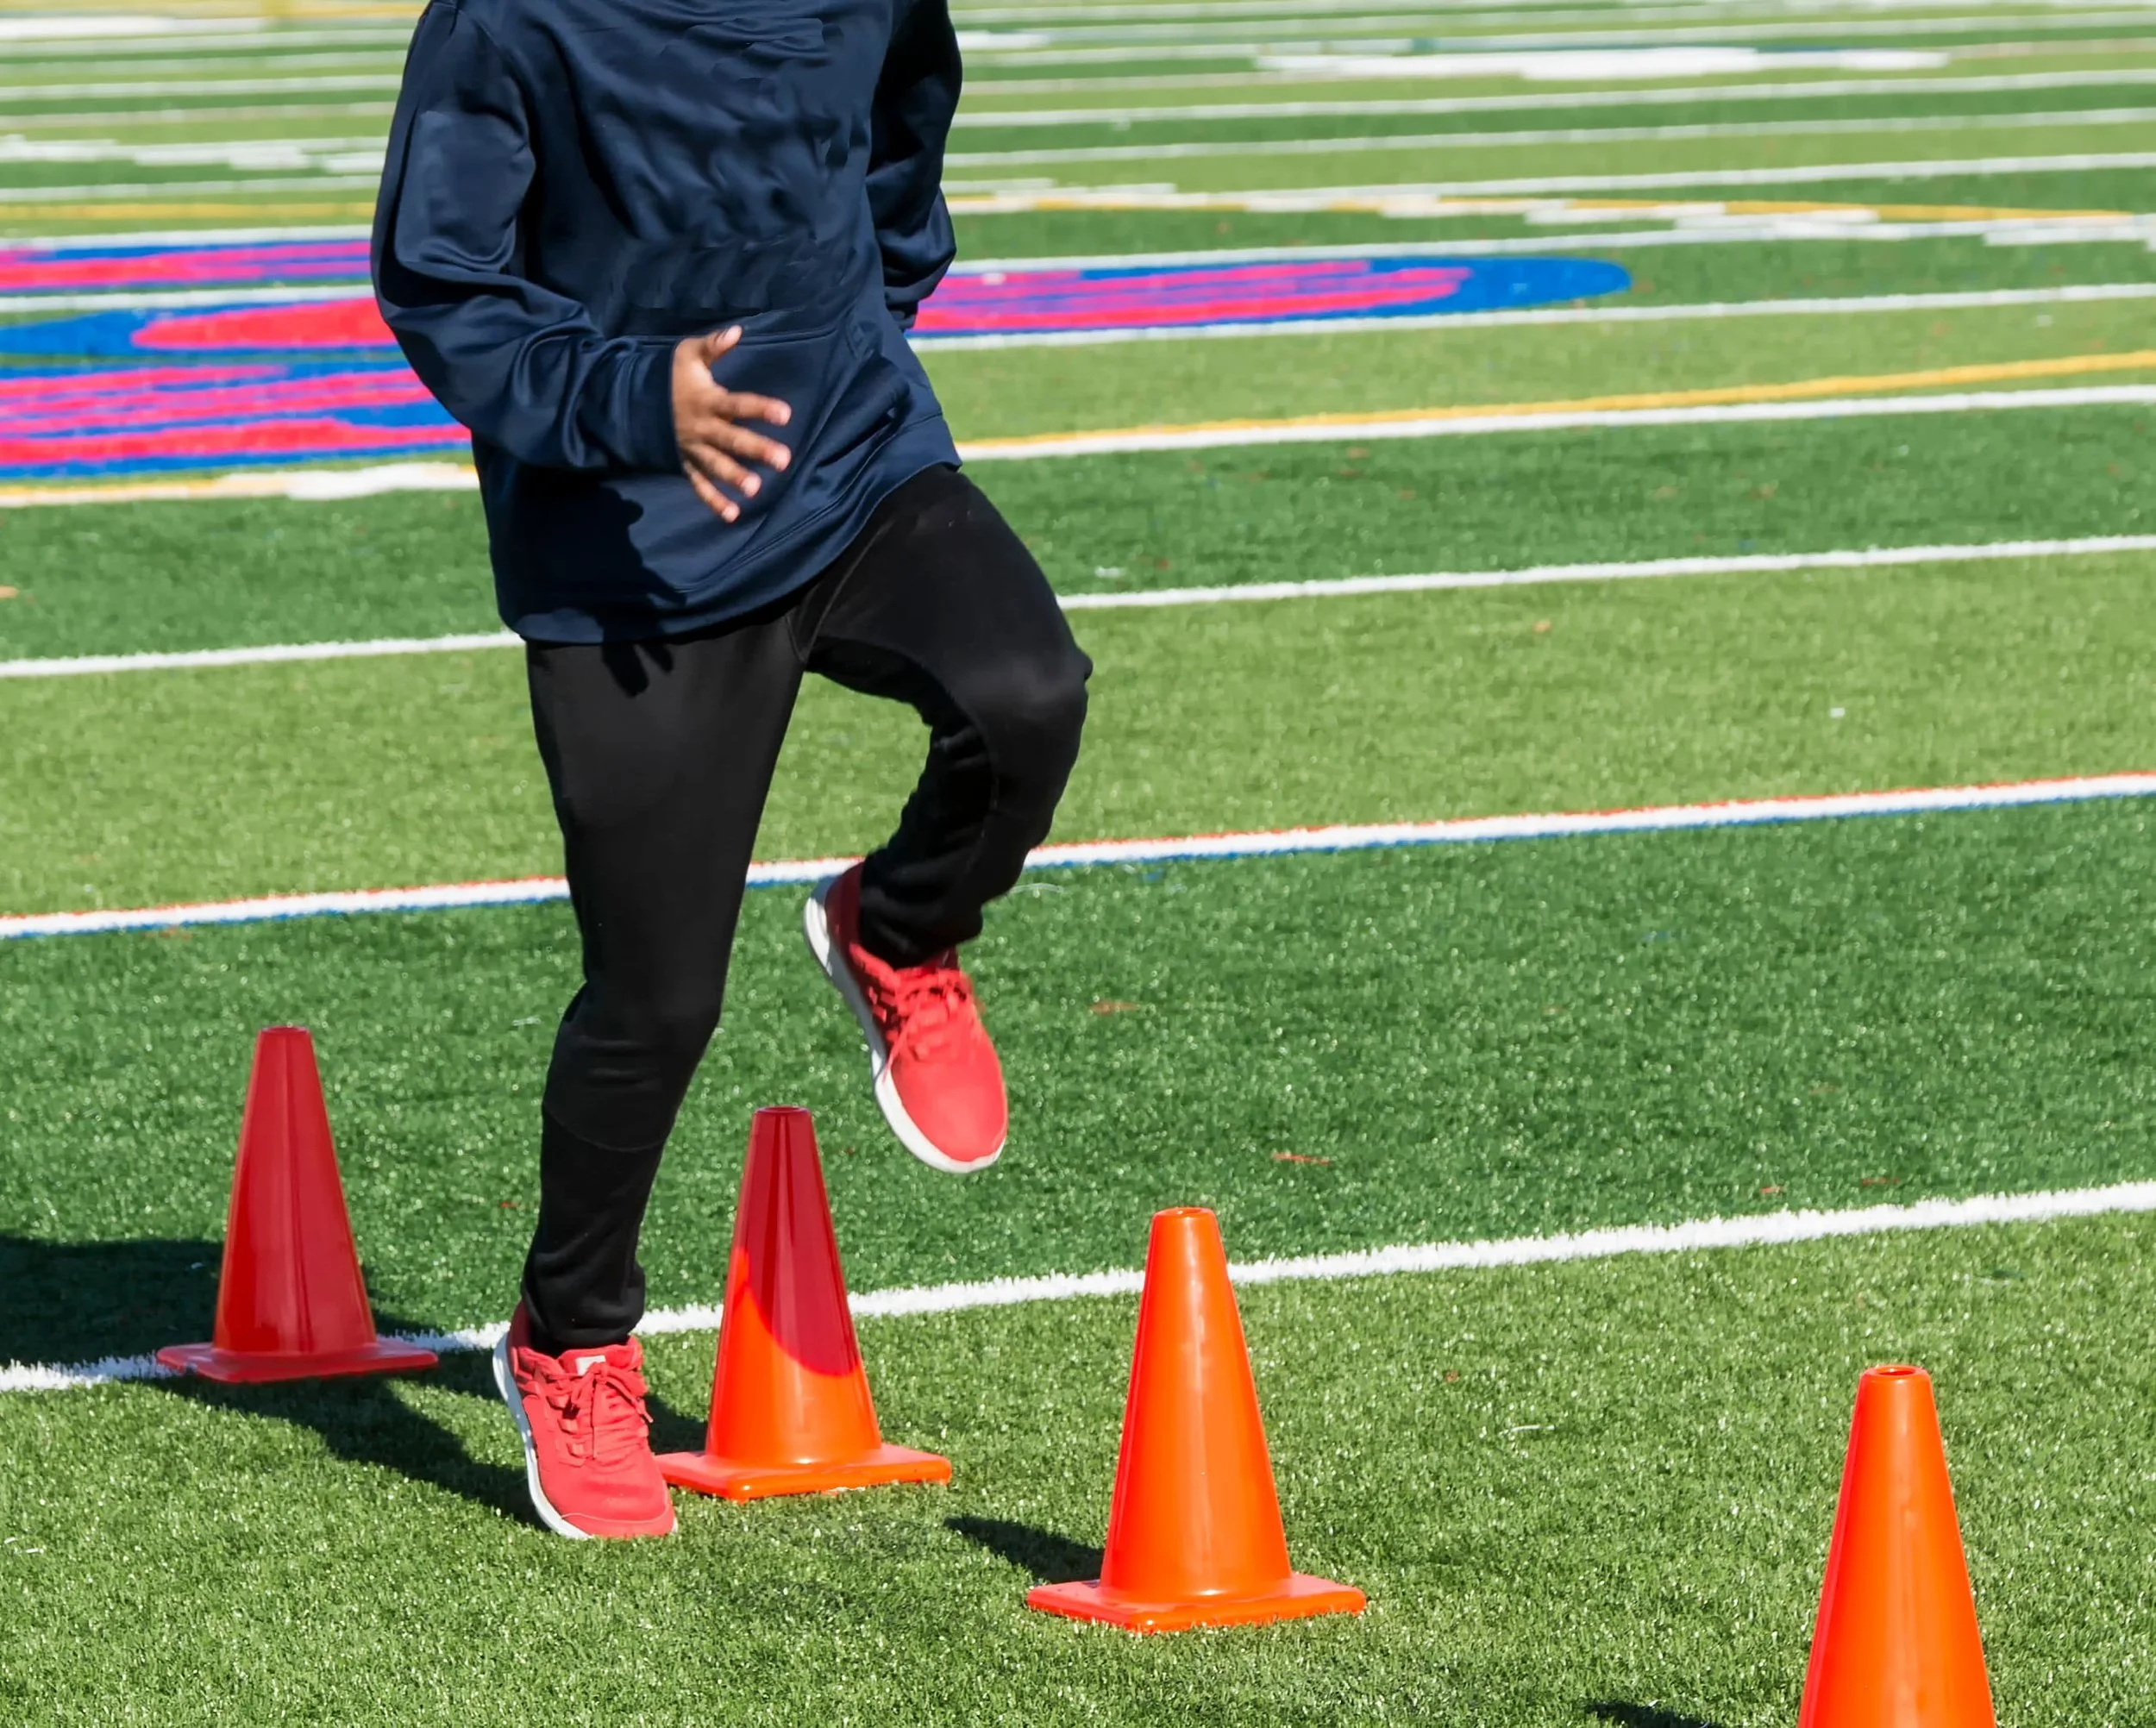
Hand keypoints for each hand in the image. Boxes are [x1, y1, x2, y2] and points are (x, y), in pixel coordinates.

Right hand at [672, 327, 791, 521]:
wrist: (631, 402)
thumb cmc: (669, 377)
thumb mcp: (686, 355)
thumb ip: (712, 346)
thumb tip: (737, 331)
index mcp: (706, 400)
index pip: (737, 405)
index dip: (760, 408)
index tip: (785, 414)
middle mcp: (701, 428)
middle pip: (731, 439)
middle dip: (756, 449)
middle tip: (783, 459)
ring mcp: (692, 449)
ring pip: (716, 466)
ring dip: (734, 478)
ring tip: (756, 489)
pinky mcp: (685, 465)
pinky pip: (699, 486)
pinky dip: (713, 501)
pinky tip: (733, 515)